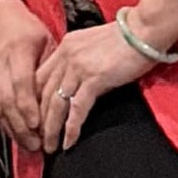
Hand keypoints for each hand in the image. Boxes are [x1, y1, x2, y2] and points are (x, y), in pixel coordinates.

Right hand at [0, 0, 51, 152]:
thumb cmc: (29, 31)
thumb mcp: (46, 41)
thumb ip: (50, 68)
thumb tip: (60, 97)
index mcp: (16, 50)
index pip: (20, 83)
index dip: (28, 107)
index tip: (39, 126)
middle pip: (7, 100)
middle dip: (22, 126)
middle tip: (37, 145)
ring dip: (13, 129)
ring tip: (29, 146)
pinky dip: (4, 123)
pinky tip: (16, 135)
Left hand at [33, 21, 151, 152]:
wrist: (145, 30)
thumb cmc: (127, 38)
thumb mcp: (92, 45)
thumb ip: (79, 61)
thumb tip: (76, 84)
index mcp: (64, 47)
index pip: (39, 78)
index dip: (33, 101)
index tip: (32, 119)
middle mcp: (66, 57)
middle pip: (43, 94)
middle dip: (37, 120)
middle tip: (36, 139)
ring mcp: (78, 68)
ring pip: (56, 104)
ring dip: (51, 129)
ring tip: (49, 147)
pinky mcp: (94, 79)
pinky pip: (77, 109)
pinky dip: (71, 128)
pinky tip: (68, 142)